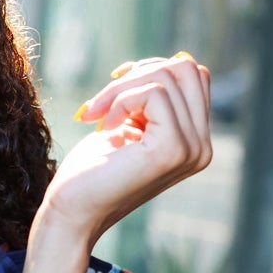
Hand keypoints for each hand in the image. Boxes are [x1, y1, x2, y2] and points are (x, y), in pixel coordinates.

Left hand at [43, 52, 212, 250]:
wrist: (70, 212)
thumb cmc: (92, 171)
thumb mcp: (131, 124)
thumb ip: (159, 99)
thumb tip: (178, 59)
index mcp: (196, 141)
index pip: (193, 76)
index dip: (150, 70)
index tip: (113, 89)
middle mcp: (202, 148)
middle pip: (187, 68)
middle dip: (137, 74)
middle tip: (101, 102)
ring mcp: (192, 150)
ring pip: (170, 75)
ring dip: (121, 88)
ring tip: (96, 114)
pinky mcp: (173, 149)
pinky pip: (154, 93)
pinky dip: (120, 100)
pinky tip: (102, 127)